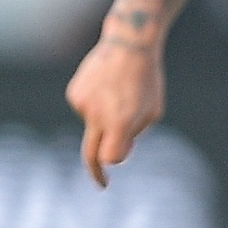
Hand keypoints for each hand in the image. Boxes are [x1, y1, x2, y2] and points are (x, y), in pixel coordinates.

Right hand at [66, 30, 165, 187]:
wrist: (129, 44)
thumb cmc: (147, 80)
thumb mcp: (153, 110)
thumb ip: (135, 133)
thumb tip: (115, 152)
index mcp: (120, 122)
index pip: (110, 157)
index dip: (113, 163)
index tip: (108, 179)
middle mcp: (97, 115)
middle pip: (90, 153)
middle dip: (95, 170)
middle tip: (102, 182)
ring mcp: (82, 104)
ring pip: (94, 125)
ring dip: (106, 118)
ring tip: (120, 94)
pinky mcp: (74, 93)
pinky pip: (86, 110)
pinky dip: (97, 104)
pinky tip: (107, 87)